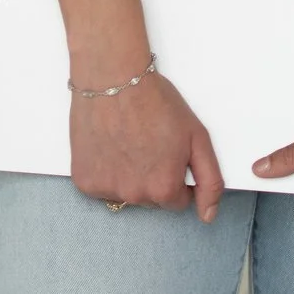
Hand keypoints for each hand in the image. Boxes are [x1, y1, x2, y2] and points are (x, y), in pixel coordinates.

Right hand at [70, 58, 225, 219]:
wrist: (112, 77)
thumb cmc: (155, 101)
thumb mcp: (198, 137)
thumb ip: (210, 181)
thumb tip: (207, 216)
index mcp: (164, 188)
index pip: (177, 200)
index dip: (175, 174)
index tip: (167, 151)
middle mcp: (134, 195)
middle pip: (150, 198)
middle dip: (151, 176)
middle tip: (146, 141)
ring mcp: (106, 189)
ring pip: (125, 192)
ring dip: (127, 175)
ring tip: (124, 140)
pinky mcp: (83, 180)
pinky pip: (100, 187)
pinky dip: (104, 171)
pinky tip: (107, 145)